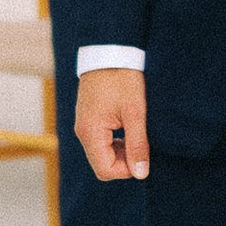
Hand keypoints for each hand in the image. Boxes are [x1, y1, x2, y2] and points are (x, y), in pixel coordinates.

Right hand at [75, 68, 149, 183]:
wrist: (110, 51)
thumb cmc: (122, 78)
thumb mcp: (135, 112)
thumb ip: (137, 144)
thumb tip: (141, 173)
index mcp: (90, 132)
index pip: (105, 171)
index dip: (127, 170)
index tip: (143, 155)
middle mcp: (82, 132)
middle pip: (102, 165)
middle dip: (124, 161)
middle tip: (141, 143)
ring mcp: (83, 125)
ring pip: (102, 154)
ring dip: (120, 152)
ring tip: (136, 133)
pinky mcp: (88, 119)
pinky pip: (100, 142)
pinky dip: (115, 142)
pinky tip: (127, 127)